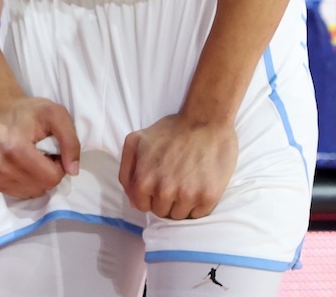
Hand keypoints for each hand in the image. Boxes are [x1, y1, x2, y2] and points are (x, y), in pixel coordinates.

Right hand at [0, 95, 79, 198]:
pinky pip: (16, 193)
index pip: (51, 178)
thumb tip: (73, 171)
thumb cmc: (28, 111)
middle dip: (47, 174)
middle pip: (40, 188)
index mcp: (16, 151)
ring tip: (30, 159)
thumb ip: (70, 141)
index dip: (58, 165)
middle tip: (42, 154)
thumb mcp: (56, 115)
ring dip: (36, 179)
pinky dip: (23, 183)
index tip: (53, 151)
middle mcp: (0, 167)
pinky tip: (20, 165)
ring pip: (29, 193)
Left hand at [119, 113, 237, 219]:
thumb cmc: (171, 129)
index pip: (144, 206)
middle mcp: (164, 192)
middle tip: (176, 181)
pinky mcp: (208, 196)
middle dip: (166, 201)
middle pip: (162, 213)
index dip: (151, 197)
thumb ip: (127, 172)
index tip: (160, 186)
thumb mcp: (135, 142)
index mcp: (144, 181)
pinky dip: (199, 205)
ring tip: (188, 183)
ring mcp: (187, 196)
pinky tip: (200, 186)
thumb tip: (134, 202)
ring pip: (180, 216)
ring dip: (183, 204)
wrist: (205, 119)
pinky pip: (200, 214)